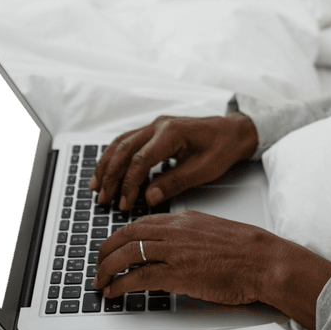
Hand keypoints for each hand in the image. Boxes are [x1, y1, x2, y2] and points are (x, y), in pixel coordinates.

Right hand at [89, 112, 257, 209]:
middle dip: (110, 176)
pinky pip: (127, 141)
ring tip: (96, 187)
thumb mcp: (203, 170)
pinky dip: (115, 157)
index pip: (140, 160)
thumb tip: (149, 197)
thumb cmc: (223, 148)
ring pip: (121, 143)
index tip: (124, 203)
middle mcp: (159, 125)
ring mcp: (155, 126)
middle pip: (123, 150)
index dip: (129, 184)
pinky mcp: (155, 130)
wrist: (234, 131)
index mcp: (171, 133)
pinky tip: (108, 170)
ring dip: (107, 165)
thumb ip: (175, 182)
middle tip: (103, 199)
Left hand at [94, 211, 330, 329]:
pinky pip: (138, 277)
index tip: (113, 246)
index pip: (142, 222)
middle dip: (106, 250)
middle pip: (127, 234)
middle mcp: (175, 230)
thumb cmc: (247, 250)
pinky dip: (120, 285)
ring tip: (100, 281)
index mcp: (185, 218)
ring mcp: (175, 251)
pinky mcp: (178, 273)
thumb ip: (191, 234)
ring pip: (127, 253)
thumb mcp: (214, 231)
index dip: (122, 236)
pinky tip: (114, 292)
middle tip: (98, 264)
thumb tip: (175, 248)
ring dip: (107, 268)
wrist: (264, 260)